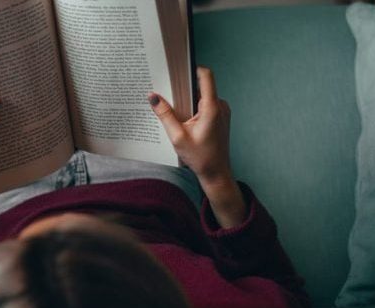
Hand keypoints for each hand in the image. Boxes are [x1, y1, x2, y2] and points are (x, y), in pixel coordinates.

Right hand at [150, 67, 246, 227]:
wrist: (216, 173)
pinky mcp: (221, 117)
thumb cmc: (200, 157)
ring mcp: (222, 111)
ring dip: (188, 100)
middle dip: (184, 88)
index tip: (177, 68)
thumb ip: (165, 114)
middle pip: (201, 85)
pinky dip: (194, 108)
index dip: (192, 68)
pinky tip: (184, 120)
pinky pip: (206, 105)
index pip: (206, 76)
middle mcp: (220, 106)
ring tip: (175, 110)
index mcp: (212, 108)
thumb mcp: (177, 137)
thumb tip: (152, 96)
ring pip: (203, 96)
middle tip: (168, 92)